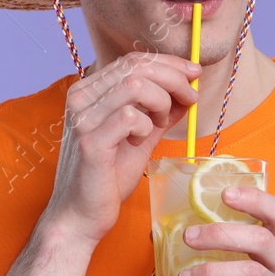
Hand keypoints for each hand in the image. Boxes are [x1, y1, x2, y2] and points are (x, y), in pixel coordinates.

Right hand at [42, 52, 200, 244]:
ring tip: (160, 123)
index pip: (133, 60)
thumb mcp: (142, 135)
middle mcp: (80, 98)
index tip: (194, 74)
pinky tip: (140, 140)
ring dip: (161, 102)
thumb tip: (189, 90)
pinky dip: (146, 126)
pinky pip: (130, 116)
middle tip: (191, 98)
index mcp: (89, 91)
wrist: (83, 215)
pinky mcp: (90, 141)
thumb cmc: (109, 176)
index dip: (169, 63)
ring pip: (135, 86)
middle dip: (174, 79)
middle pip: (136, 67)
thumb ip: (161, 112)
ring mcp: (82, 118)